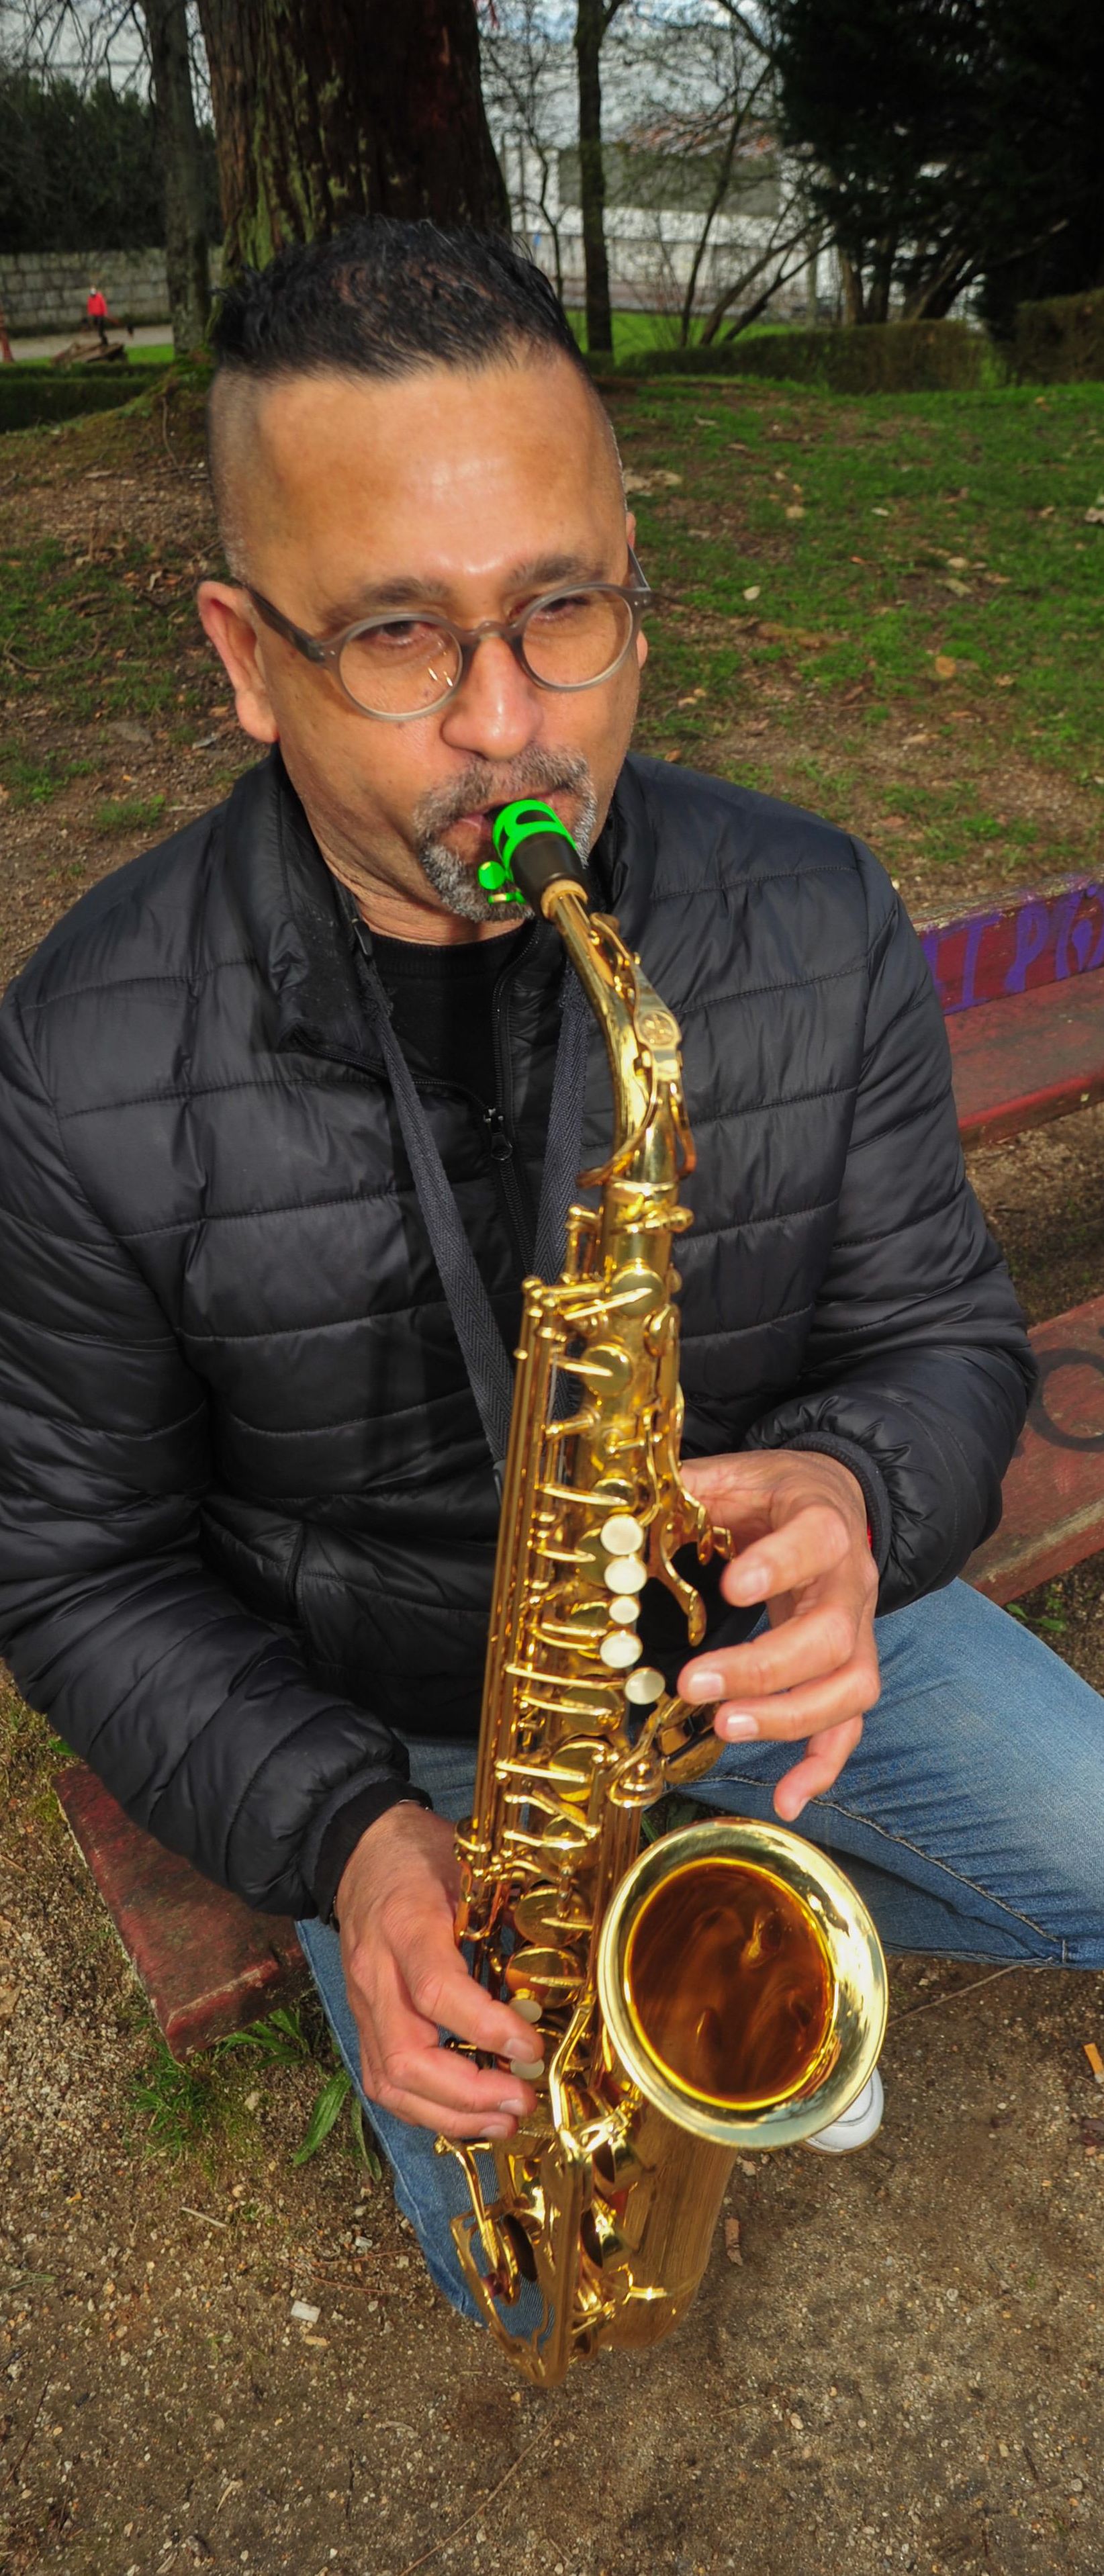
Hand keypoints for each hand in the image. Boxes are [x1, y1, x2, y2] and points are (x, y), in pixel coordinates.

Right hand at [335, 1803, 543, 2139]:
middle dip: (468, 2093)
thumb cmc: (421, 1856)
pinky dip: (427, 2108)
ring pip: (389, 2081)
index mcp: (405, 1924)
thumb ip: (506, 1913)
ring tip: (503, 2120)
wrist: (358, 1850)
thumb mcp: (469, 1867)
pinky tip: (469, 2115)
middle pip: (405, 2056)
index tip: (532, 2046)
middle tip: (522, 2099)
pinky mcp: (362, 2022)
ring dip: (449, 2114)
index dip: (486, 2027)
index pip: (436, 1991)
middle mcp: (375, 1972)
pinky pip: (383, 2081)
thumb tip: (559, 1966)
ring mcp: (361, 2003)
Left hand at [677, 1450, 879, 1821]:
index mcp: (821, 1522)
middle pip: (831, 1634)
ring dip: (791, 1716)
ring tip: (727, 1727)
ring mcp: (858, 1631)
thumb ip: (687, 1487)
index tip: (732, 1587)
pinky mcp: (850, 1668)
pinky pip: (850, 1724)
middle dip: (765, 1666)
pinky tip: (788, 1800)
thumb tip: (621, 1511)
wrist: (836, 1499)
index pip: (816, 1541)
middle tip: (697, 1684)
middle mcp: (849, 1583)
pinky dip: (823, 1765)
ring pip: (850, 1685)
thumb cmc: (775, 1494)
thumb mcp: (736, 1474)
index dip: (779, 1566)